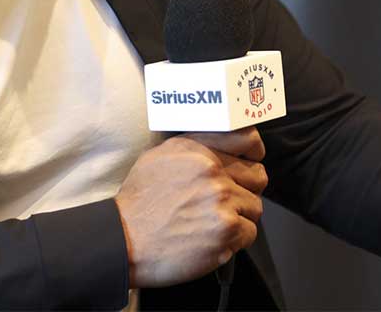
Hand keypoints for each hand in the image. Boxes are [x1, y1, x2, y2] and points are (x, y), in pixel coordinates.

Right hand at [114, 127, 267, 287]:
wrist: (123, 240)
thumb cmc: (138, 204)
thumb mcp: (159, 158)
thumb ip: (193, 149)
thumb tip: (218, 150)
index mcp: (198, 150)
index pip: (247, 140)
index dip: (254, 153)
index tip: (253, 161)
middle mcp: (212, 171)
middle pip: (256, 177)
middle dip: (246, 190)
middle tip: (230, 203)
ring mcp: (221, 200)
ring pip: (254, 207)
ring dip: (240, 218)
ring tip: (214, 226)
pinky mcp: (226, 229)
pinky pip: (249, 233)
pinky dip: (236, 240)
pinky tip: (213, 240)